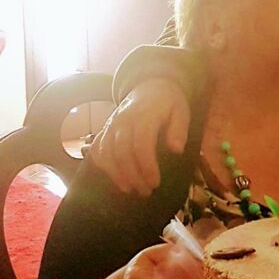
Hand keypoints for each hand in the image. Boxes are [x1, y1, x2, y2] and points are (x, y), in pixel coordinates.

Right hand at [89, 78, 190, 195]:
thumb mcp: (181, 111)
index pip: (141, 143)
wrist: (149, 86)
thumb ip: (179, 129)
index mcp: (144, 115)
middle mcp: (123, 120)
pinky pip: (97, 150)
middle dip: (133, 176)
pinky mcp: (104, 130)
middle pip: (122, 152)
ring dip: (117, 175)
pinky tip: (116, 179)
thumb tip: (176, 149)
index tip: (155, 182)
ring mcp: (111, 125)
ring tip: (130, 190)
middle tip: (145, 191)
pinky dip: (103, 166)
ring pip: (107, 153)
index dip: (146, 166)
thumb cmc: (167, 102)